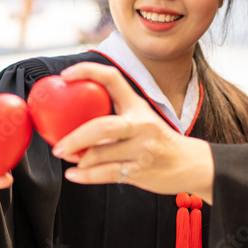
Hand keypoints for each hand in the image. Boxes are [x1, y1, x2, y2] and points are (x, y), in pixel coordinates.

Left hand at [51, 62, 214, 202]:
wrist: (190, 163)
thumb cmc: (157, 139)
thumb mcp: (141, 118)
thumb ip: (114, 116)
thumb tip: (73, 119)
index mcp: (137, 105)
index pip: (112, 78)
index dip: (87, 72)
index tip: (65, 75)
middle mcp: (141, 124)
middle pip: (102, 127)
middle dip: (75, 137)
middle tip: (58, 146)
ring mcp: (142, 149)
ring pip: (101, 154)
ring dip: (78, 159)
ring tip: (67, 157)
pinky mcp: (140, 170)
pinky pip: (107, 174)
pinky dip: (86, 176)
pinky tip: (74, 174)